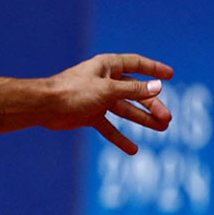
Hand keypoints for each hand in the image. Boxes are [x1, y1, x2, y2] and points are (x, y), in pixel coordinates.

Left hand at [45, 53, 173, 154]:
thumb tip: (158, 88)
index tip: (170, 76)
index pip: (137, 64)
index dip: (153, 70)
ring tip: (162, 128)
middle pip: (134, 92)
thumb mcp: (108, 90)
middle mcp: (105, 81)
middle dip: (151, 105)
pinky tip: (133, 149)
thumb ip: (133, 90)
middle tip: (167, 118)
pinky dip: (119, 137)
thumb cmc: (73, 91)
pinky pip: (108, 127)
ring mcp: (97, 100)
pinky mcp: (89, 115)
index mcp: (108, 66)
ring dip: (142, 119)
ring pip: (125, 110)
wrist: (44, 107)